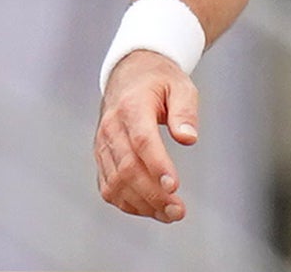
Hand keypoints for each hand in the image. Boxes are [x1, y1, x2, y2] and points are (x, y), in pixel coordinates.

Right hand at [94, 51, 199, 222]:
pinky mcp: (101, 158)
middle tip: (178, 210)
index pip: (142, 141)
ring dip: (142, 204)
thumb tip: (189, 138)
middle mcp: (111, 128)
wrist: (130, 75)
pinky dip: (127, 203)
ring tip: (170, 214)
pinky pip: (109, 187)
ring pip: (116, 183)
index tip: (174, 186)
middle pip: (128, 168)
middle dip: (153, 194)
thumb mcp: (181, 86)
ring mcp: (102, 145)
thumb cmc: (160, 81)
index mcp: (132, 107)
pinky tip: (150, 209)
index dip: (157, 166)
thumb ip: (185, 111)